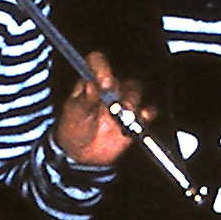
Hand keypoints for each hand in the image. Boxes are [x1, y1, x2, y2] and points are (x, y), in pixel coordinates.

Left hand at [54, 50, 146, 167]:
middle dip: (121, 89)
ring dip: (132, 100)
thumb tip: (91, 84)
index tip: (104, 82)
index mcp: (90, 82)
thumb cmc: (73, 130)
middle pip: (121, 79)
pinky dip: (146, 114)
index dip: (102, 68)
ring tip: (125, 114)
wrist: (81, 156)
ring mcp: (122, 103)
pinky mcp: (134, 119)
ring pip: (135, 92)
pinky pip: (147, 112)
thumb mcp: (74, 114)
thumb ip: (84, 100)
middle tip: (116, 103)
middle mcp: (109, 89)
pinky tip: (141, 118)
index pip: (97, 63)